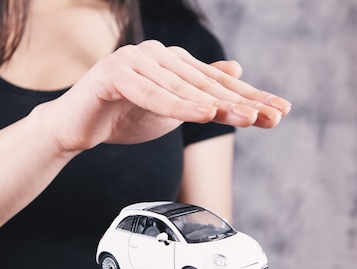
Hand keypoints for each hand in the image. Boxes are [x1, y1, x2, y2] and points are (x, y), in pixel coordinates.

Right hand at [38, 40, 290, 152]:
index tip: (278, 112)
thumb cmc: (123, 115)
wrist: (78, 126)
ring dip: (216, 105)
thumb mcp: (171, 108)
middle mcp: (156, 55)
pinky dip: (176, 106)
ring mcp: (134, 60)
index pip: (216, 83)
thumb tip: (236, 70)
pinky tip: (202, 113)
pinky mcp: (113, 74)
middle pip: (205, 84)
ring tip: (246, 118)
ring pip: (181, 89)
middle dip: (241, 103)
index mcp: (172, 62)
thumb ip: (201, 91)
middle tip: (270, 116)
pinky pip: (149, 94)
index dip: (249, 98)